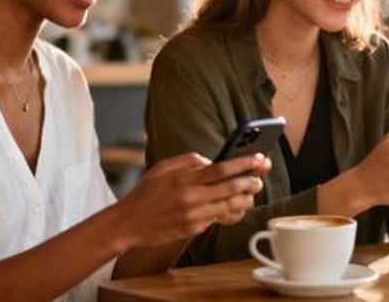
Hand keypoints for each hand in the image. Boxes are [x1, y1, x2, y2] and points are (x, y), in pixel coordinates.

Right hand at [116, 152, 269, 248]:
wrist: (128, 223)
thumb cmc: (145, 193)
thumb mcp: (163, 168)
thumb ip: (188, 160)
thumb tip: (211, 161)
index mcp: (184, 179)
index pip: (221, 169)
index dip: (243, 163)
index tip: (259, 158)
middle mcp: (191, 197)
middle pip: (230, 188)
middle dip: (250, 181)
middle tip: (260, 177)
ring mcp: (194, 215)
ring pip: (229, 206)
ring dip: (245, 199)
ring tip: (252, 192)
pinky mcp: (194, 229)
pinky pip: (218, 219)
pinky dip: (231, 212)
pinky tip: (236, 206)